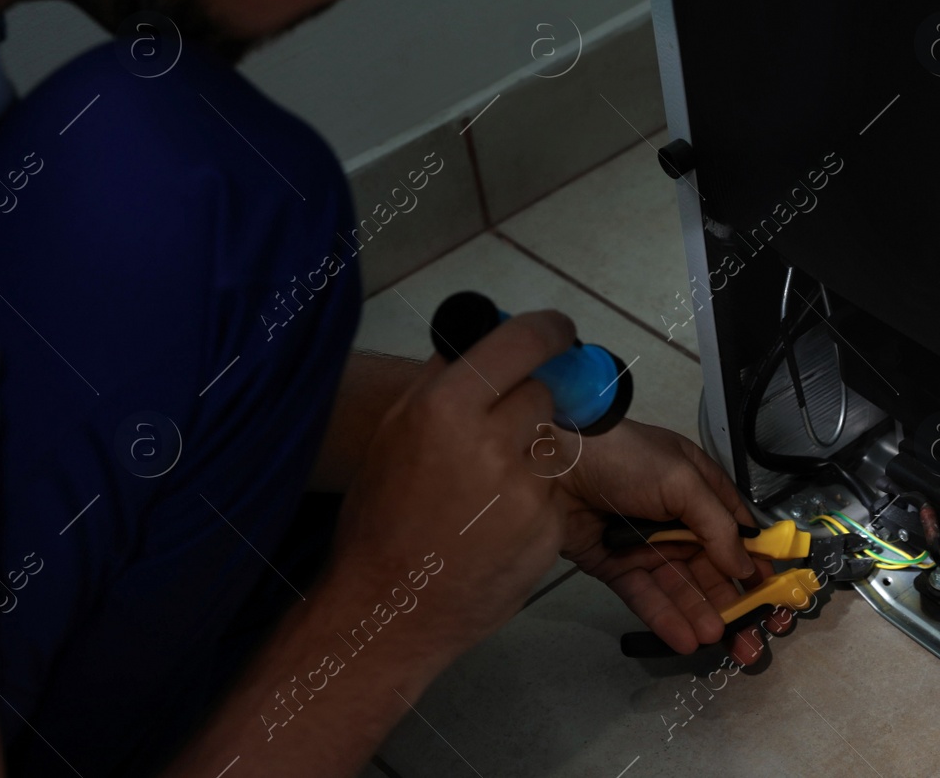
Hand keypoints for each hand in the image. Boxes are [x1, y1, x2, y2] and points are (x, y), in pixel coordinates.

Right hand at [324, 310, 575, 658]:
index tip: (558, 332)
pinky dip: (533, 502)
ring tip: (485, 491)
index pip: (525, 340)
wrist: (388, 609)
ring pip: (549, 444)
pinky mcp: (547, 530)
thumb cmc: (381, 519)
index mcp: (446, 407)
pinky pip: (552, 494)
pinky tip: (494, 526)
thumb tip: (483, 337)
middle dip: (527, 404)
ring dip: (528, 456)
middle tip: (498, 431)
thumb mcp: (393, 434)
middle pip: (543, 392)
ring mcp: (525, 491)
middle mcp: (491, 443)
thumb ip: (440, 381)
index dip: (550, 330)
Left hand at [552, 420, 774, 662]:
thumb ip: (717, 525)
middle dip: (733, 604)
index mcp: (699, 492)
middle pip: (711, 569)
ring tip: (719, 642)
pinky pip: (645, 596)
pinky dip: (665, 618)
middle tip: (752, 641)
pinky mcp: (616, 566)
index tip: (775, 599)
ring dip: (701, 615)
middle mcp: (677, 522)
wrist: (556, 462)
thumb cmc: (628, 459)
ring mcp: (646, 546)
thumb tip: (745, 566)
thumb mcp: (683, 479)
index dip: (756, 566)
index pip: (736, 535)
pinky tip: (685, 639)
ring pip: (681, 588)